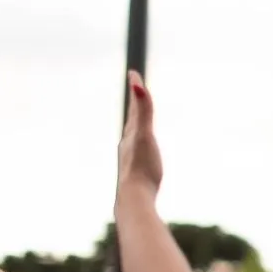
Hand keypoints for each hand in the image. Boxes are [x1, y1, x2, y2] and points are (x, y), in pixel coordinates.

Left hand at [119, 71, 163, 198]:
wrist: (134, 198)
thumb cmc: (142, 167)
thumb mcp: (144, 134)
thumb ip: (143, 111)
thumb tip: (137, 86)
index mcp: (131, 133)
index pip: (134, 106)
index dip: (136, 89)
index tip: (133, 73)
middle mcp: (128, 144)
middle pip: (132, 119)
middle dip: (136, 105)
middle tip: (137, 91)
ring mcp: (132, 158)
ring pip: (134, 136)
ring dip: (137, 126)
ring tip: (138, 121)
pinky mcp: (138, 171)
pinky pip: (140, 152)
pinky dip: (142, 145)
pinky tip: (143, 154)